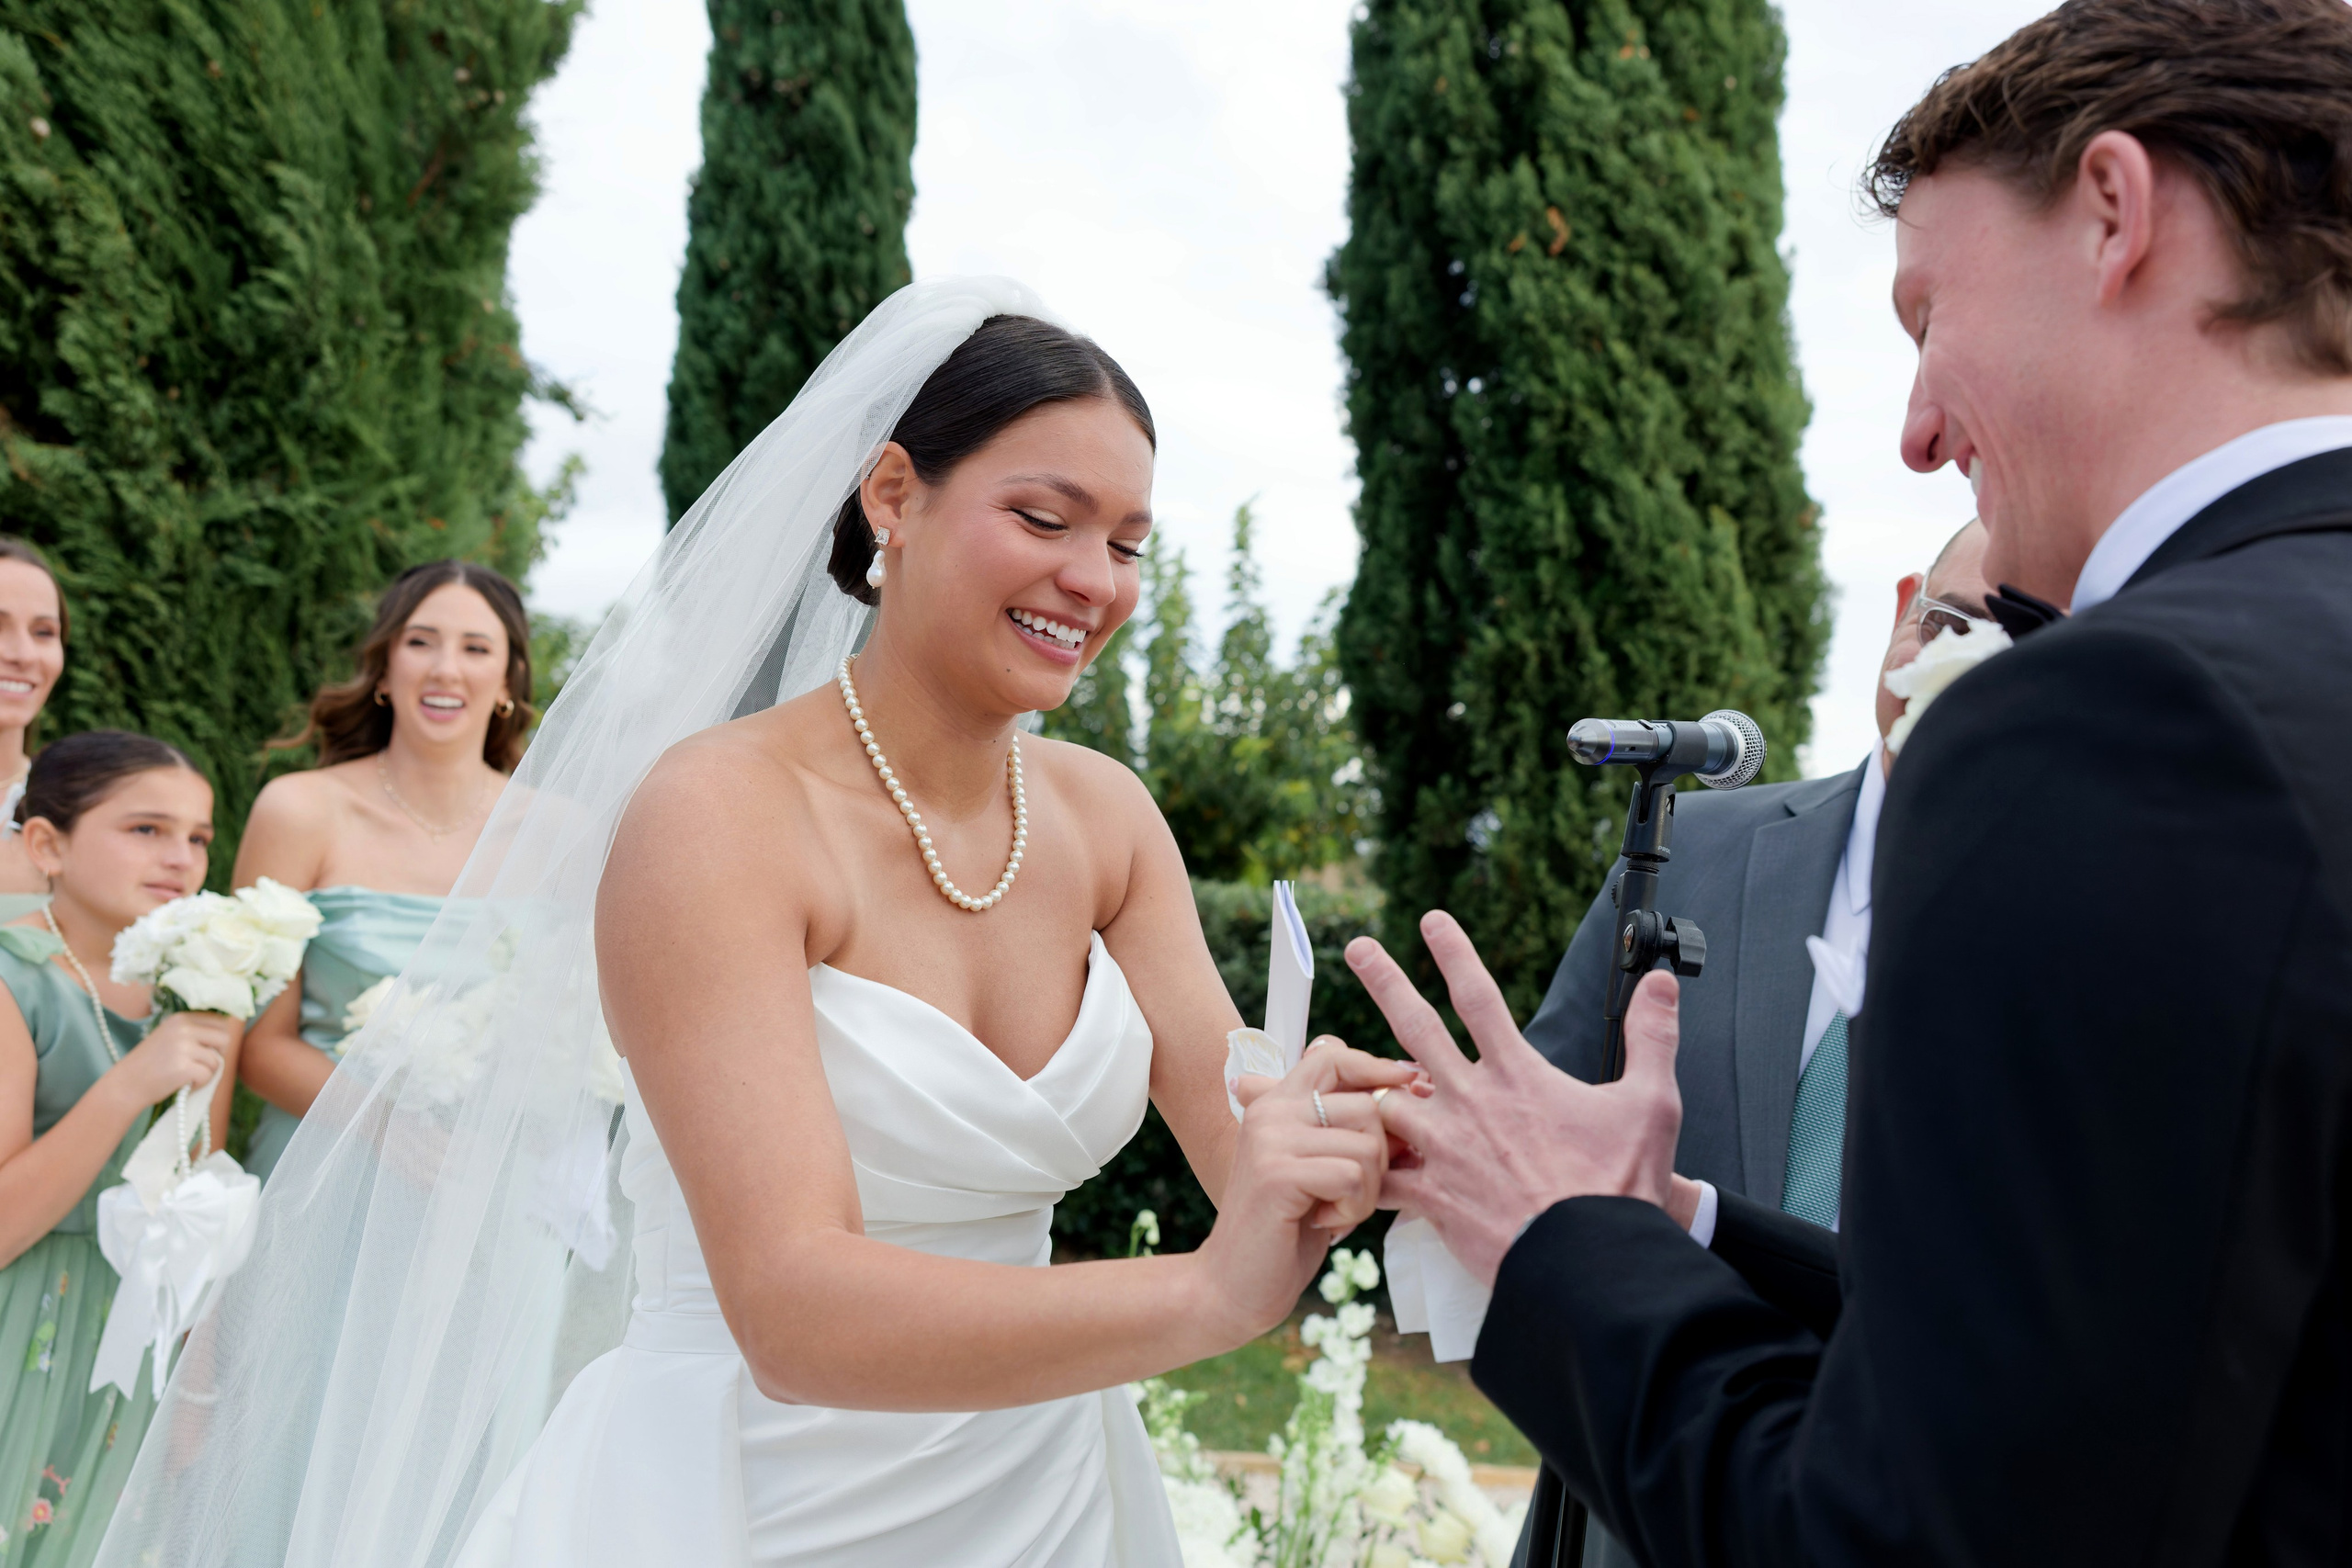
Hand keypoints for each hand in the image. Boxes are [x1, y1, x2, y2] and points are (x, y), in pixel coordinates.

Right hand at [110, 1010, 235, 1109]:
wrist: (125, 1085)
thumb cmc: (151, 1064)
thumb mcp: (170, 1037)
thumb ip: (194, 1033)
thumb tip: (227, 1036)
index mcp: (181, 1018)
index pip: (219, 1022)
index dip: (216, 1040)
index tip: (203, 1051)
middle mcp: (183, 1028)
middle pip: (224, 1038)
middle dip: (217, 1055)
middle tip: (199, 1065)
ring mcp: (183, 1047)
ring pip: (217, 1060)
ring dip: (206, 1073)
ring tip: (186, 1076)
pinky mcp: (183, 1067)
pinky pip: (208, 1076)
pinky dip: (200, 1084)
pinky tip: (184, 1084)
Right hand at [1199, 1039, 1418, 1340]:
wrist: (1236, 1285)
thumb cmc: (1290, 1227)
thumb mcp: (1321, 1166)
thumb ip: (1348, 1127)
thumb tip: (1410, 1085)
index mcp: (1276, 1102)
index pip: (1333, 1056)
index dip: (1376, 1068)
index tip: (1409, 1087)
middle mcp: (1270, 1110)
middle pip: (1367, 1105)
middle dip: (1381, 1158)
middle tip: (1353, 1192)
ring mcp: (1270, 1139)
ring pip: (1366, 1144)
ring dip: (1368, 1190)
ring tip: (1336, 1209)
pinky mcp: (1277, 1173)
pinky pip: (1352, 1176)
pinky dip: (1354, 1208)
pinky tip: (1326, 1224)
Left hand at [1351, 911, 1684, 1285]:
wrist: (1591, 1262)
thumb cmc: (1620, 1188)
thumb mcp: (1652, 1103)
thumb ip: (1653, 1036)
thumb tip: (1660, 984)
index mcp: (1518, 1076)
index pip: (1480, 997)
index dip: (1454, 952)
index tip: (1431, 920)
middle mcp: (1472, 1103)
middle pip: (1416, 1028)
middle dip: (1386, 981)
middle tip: (1357, 948)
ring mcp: (1446, 1149)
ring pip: (1386, 1102)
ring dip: (1368, 1089)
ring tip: (1342, 1077)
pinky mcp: (1432, 1197)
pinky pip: (1380, 1177)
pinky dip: (1361, 1169)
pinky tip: (1343, 1165)